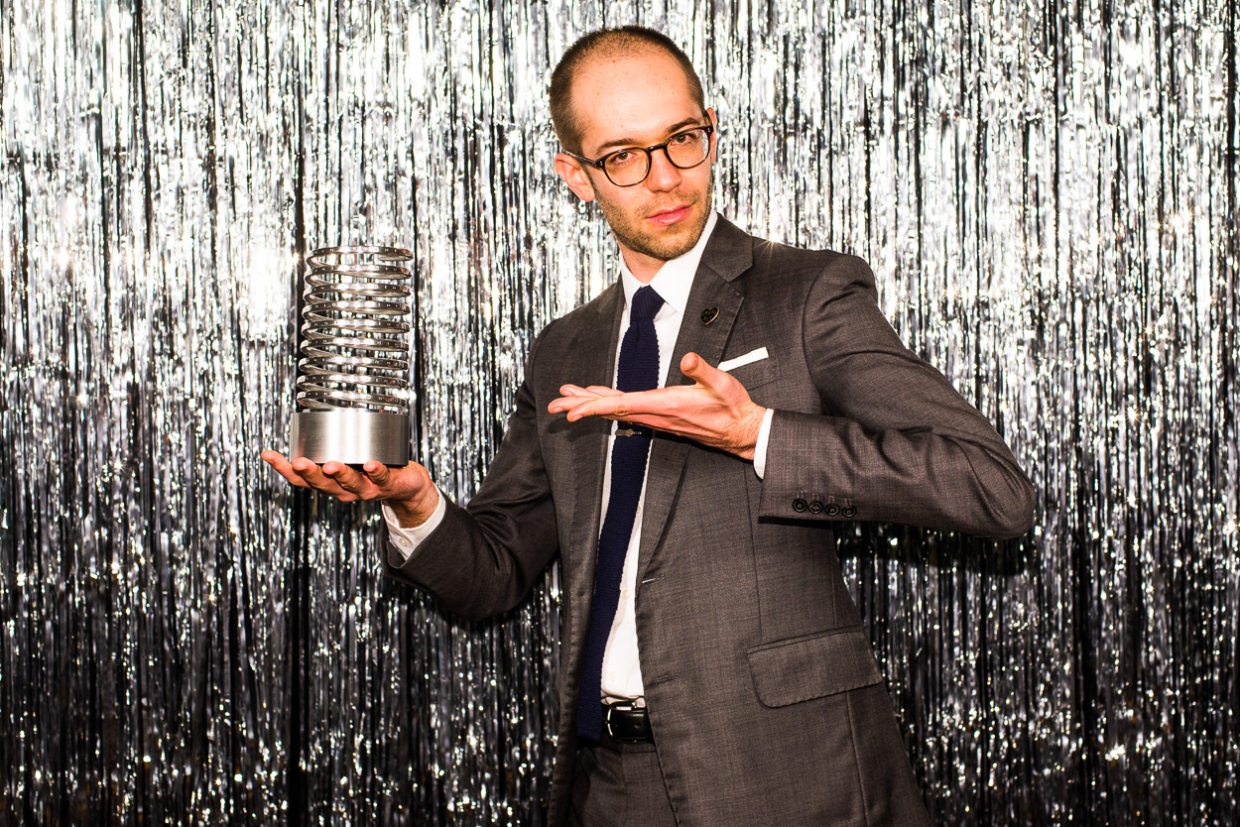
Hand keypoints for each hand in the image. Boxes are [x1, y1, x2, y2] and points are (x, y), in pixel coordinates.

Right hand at [260, 450, 439, 526]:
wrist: (408, 487)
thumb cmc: (373, 469)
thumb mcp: (348, 458)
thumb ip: (333, 445)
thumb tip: (317, 412)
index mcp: (330, 483)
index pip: (301, 479)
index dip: (284, 468)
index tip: (267, 454)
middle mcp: (344, 490)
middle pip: (322, 484)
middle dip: (309, 473)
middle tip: (298, 462)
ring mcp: (366, 489)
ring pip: (350, 484)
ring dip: (340, 474)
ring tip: (331, 464)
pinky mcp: (387, 484)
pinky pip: (381, 478)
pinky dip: (375, 470)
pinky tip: (370, 462)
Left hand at [547, 352, 766, 459]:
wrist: (741, 431)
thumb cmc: (733, 406)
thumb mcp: (722, 383)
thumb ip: (702, 371)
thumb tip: (687, 359)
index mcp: (665, 405)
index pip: (622, 405)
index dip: (594, 406)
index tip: (572, 411)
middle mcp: (655, 415)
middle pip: (611, 410)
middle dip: (581, 406)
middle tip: (554, 404)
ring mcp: (656, 418)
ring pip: (615, 411)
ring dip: (590, 405)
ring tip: (566, 399)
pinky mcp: (659, 417)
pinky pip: (626, 411)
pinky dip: (607, 404)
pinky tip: (597, 398)